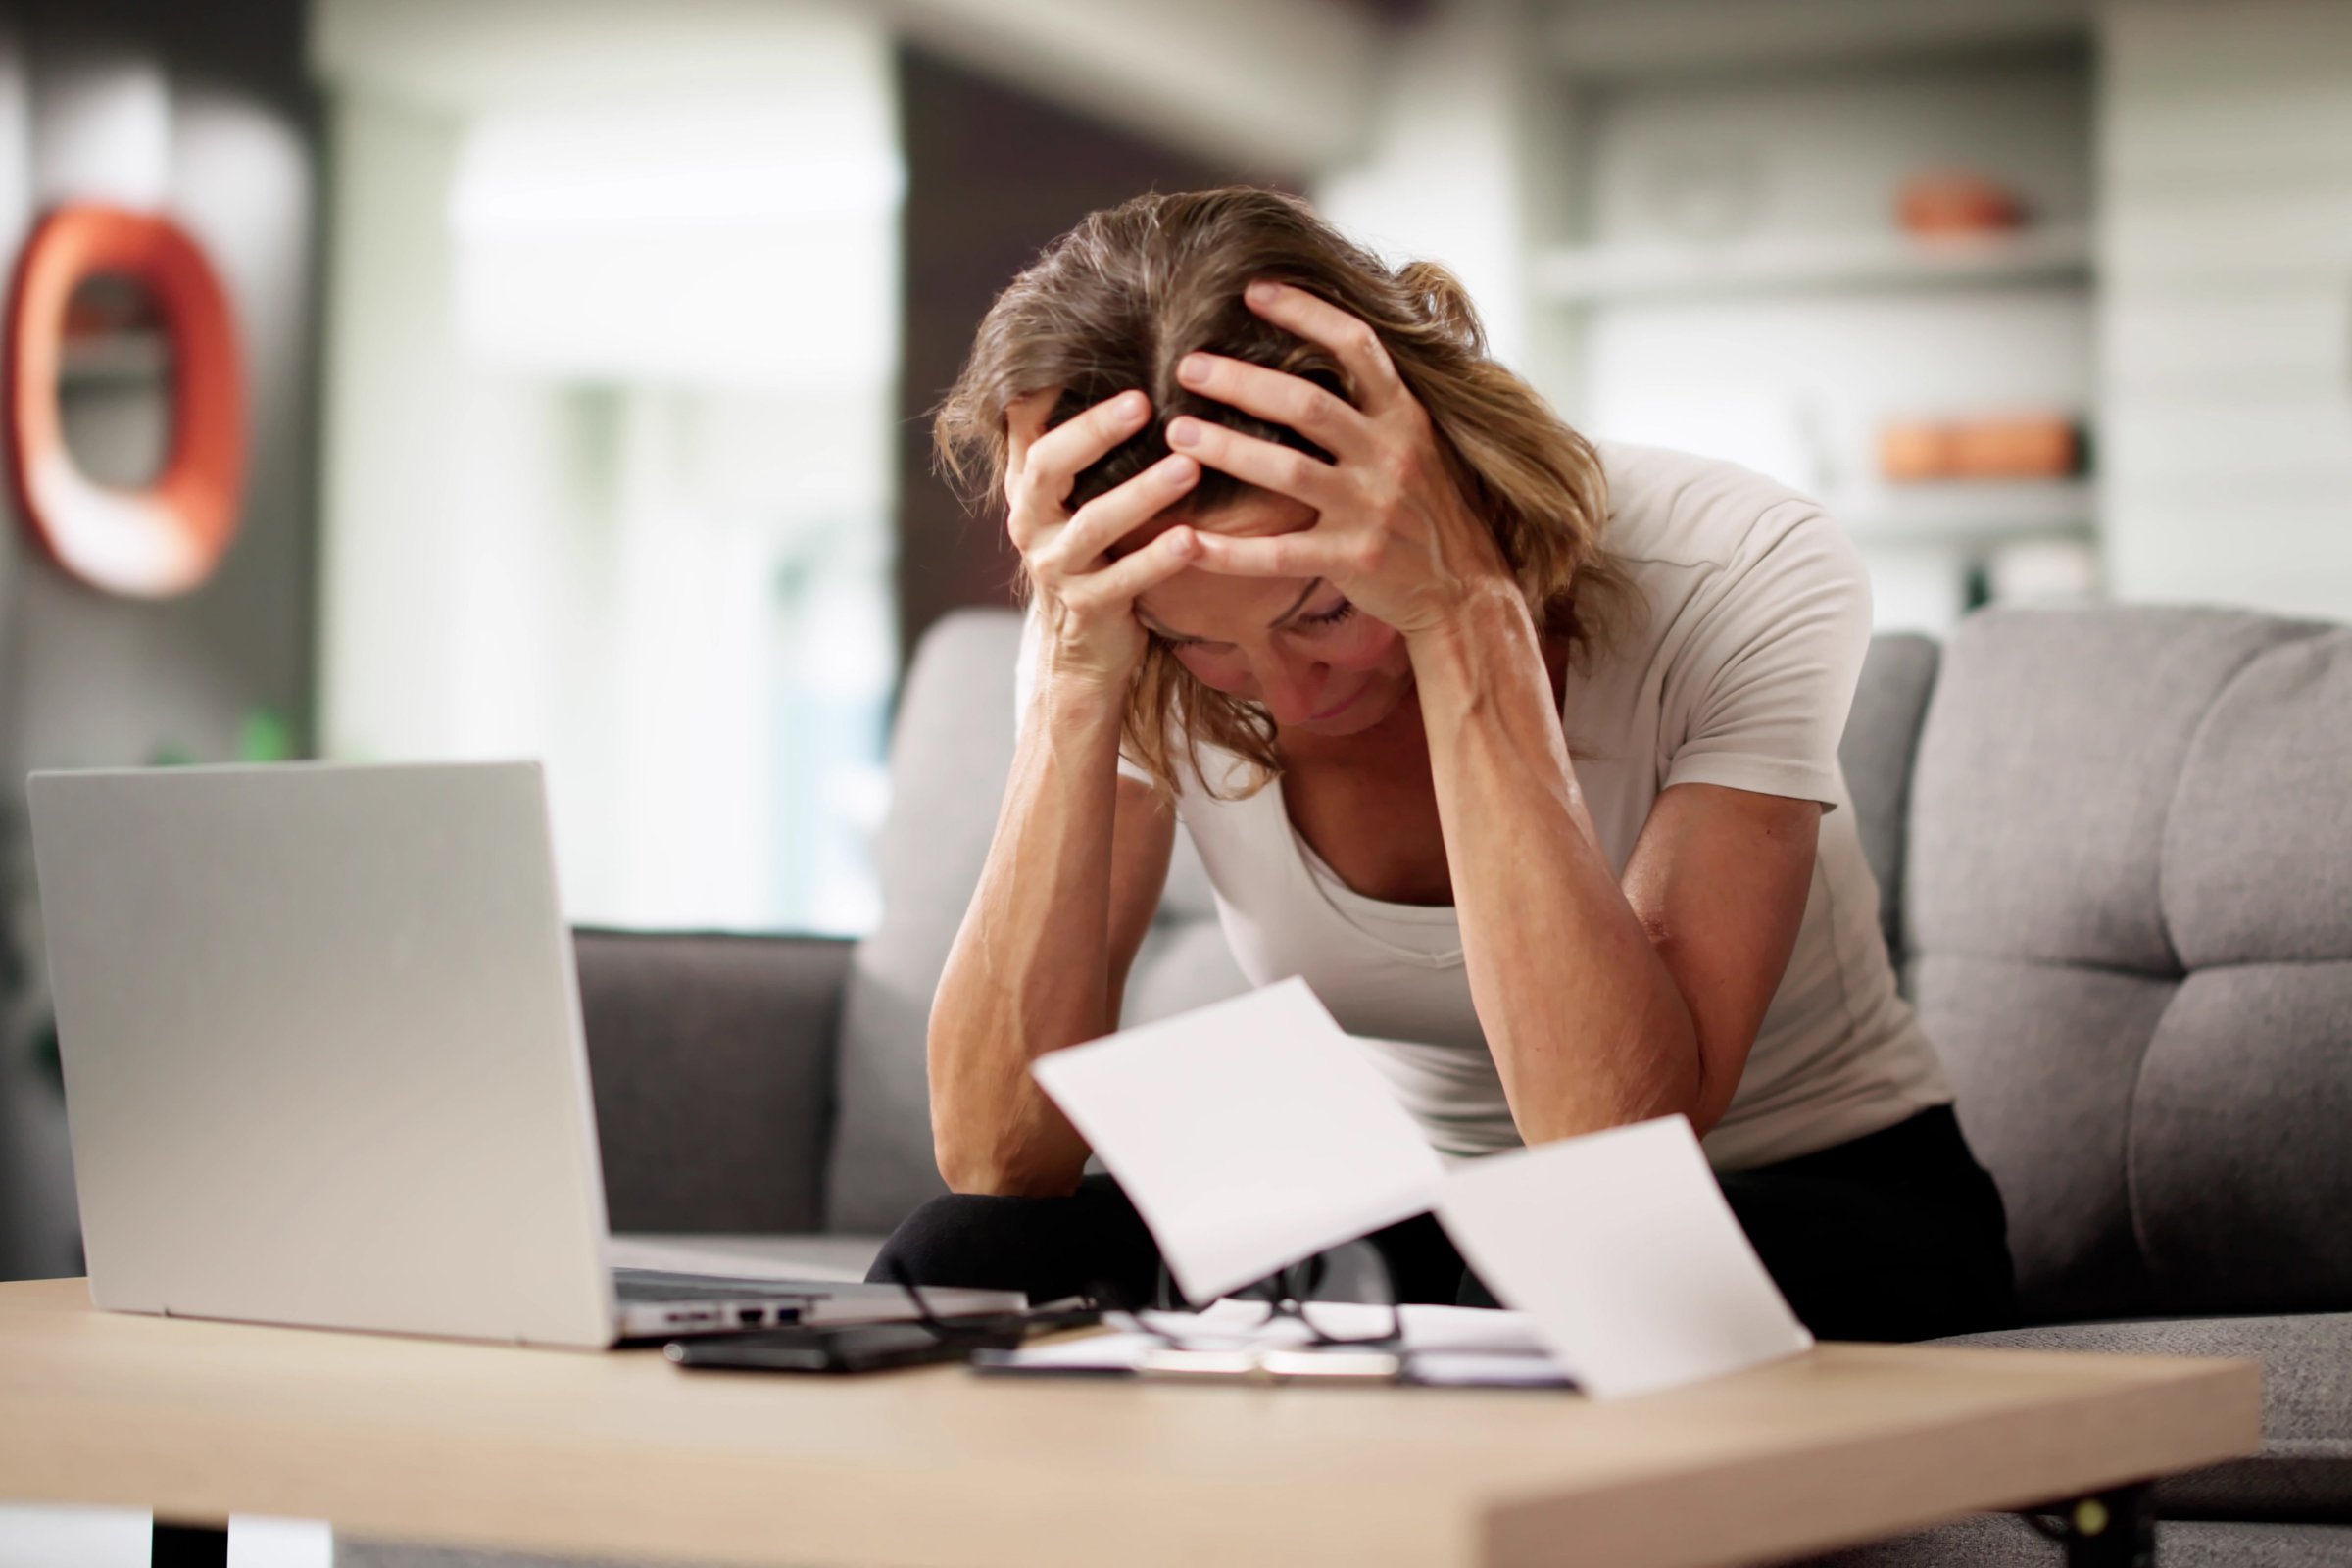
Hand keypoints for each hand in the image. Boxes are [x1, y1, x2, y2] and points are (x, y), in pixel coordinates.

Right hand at [1004, 388, 1203, 699]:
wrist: (1083, 652)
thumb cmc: (1095, 556)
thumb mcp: (1076, 501)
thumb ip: (1084, 449)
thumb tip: (1128, 371)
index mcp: (1029, 487)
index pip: (1023, 424)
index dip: (1044, 388)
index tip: (1083, 349)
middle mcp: (1031, 521)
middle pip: (1048, 465)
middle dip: (1095, 432)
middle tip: (1143, 402)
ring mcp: (1056, 566)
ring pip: (1093, 525)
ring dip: (1142, 493)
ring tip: (1188, 468)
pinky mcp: (1087, 607)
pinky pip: (1123, 580)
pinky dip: (1158, 558)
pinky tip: (1193, 539)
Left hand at [1168, 281, 1512, 642]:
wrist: (1466, 588)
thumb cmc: (1429, 509)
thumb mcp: (1419, 442)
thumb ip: (1373, 403)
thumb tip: (1320, 348)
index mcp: (1404, 416)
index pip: (1356, 345)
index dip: (1306, 312)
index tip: (1253, 291)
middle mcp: (1390, 454)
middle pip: (1307, 404)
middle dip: (1242, 381)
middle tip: (1187, 367)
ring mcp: (1371, 508)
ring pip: (1288, 470)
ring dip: (1227, 448)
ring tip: (1177, 435)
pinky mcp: (1352, 558)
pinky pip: (1279, 553)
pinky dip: (1229, 551)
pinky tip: (1185, 542)